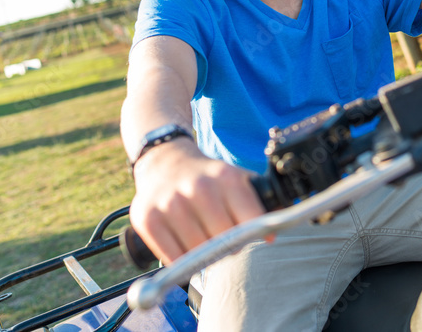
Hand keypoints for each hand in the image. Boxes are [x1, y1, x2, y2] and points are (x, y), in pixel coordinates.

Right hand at [128, 139, 264, 263]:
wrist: (165, 161)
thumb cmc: (206, 178)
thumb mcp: (235, 178)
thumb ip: (256, 202)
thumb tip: (274, 231)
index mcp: (225, 176)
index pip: (250, 221)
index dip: (257, 234)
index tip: (262, 237)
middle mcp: (198, 188)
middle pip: (224, 240)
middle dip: (230, 246)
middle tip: (226, 239)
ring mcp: (170, 203)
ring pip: (199, 252)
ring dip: (205, 255)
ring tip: (205, 239)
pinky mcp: (147, 218)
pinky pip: (173, 257)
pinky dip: (183, 259)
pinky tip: (186, 245)